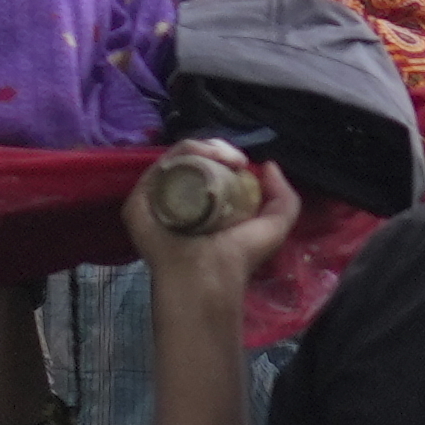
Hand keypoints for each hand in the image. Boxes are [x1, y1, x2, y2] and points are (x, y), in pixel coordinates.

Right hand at [129, 140, 291, 347]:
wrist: (210, 276)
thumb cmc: (240, 256)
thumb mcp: (275, 225)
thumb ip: (284, 198)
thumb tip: (267, 165)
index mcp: (202, 202)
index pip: (208, 166)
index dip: (225, 156)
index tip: (242, 163)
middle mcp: (178, 198)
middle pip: (191, 157)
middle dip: (216, 149)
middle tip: (234, 160)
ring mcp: (156, 198)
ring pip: (176, 158)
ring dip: (201, 148)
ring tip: (222, 158)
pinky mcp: (140, 201)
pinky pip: (159, 168)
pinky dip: (181, 155)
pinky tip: (201, 158)